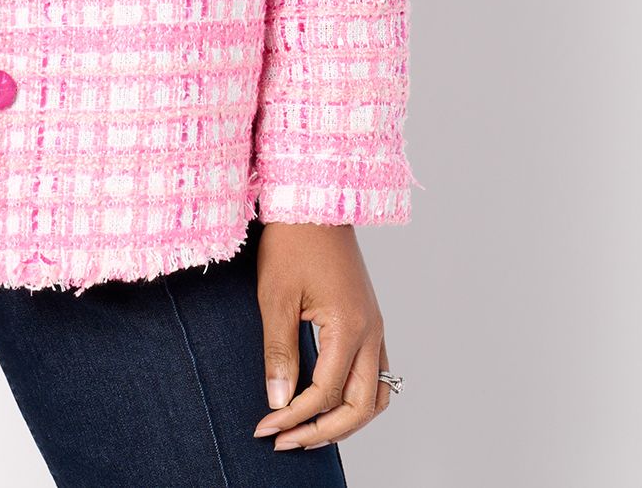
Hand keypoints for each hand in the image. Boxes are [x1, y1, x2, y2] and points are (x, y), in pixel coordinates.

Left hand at [249, 222, 393, 451]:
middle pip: (361, 406)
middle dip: (324, 432)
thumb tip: (279, 402)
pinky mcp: (370, 320)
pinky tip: (326, 402)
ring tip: (307, 432)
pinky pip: (375, 374)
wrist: (314, 200)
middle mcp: (372, 331)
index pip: (325, 393)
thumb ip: (279, 353)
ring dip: (345, 421)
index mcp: (350, 326)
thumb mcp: (276, 297)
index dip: (294, 417)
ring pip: (375, 395)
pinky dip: (354, 397)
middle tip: (286, 441)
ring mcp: (376, 326)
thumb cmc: (292, 242)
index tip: (265, 428)